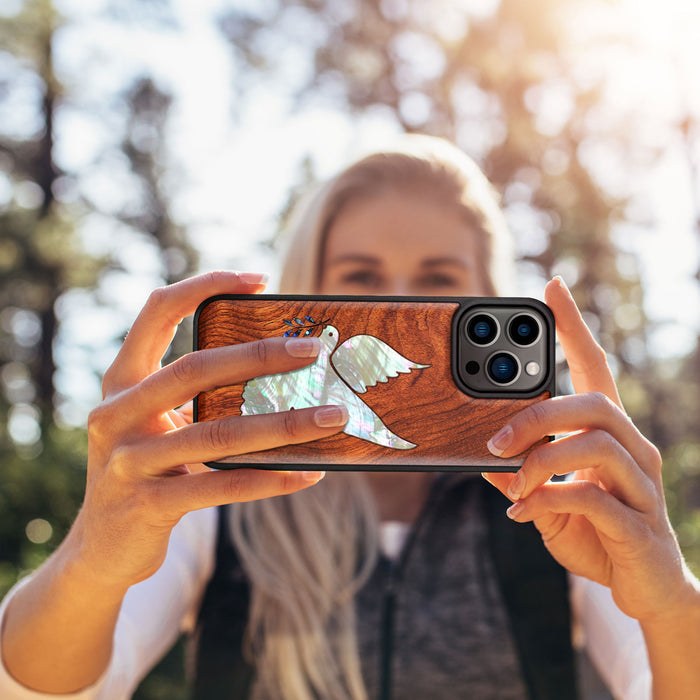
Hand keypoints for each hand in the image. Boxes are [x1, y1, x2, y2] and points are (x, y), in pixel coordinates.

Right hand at [73, 271, 347, 589]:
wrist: (101, 547)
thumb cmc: (147, 469)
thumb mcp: (158, 424)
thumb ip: (197, 397)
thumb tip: (284, 373)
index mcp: (122, 381)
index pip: (157, 312)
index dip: (204, 286)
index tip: (259, 279)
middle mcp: (116, 414)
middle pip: (194, 369)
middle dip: (259, 356)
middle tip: (313, 350)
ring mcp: (128, 461)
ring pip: (217, 434)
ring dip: (284, 423)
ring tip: (332, 416)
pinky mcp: (147, 505)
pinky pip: (221, 487)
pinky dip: (270, 479)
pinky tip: (309, 474)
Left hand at [483, 276, 693, 623]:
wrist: (644, 589)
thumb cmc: (595, 532)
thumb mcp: (547, 499)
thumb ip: (521, 476)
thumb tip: (483, 459)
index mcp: (609, 435)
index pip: (595, 368)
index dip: (574, 327)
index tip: (552, 288)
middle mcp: (633, 450)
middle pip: (593, 403)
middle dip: (538, 414)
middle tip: (495, 440)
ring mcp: (641, 486)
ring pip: (597, 444)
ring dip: (542, 460)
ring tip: (513, 482)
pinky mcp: (639, 525)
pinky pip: (593, 498)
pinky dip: (550, 499)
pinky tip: (525, 513)